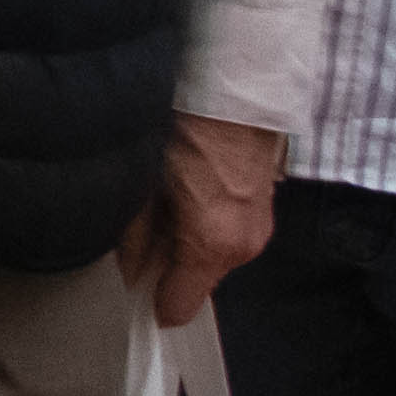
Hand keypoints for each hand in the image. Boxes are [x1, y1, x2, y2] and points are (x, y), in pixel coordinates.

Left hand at [115, 113, 283, 326]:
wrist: (234, 91)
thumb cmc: (185, 129)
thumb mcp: (142, 184)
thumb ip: (134, 236)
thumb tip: (130, 268)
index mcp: (213, 244)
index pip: (181, 304)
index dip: (153, 298)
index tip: (136, 289)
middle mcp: (243, 245)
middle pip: (196, 278)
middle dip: (167, 262)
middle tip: (142, 225)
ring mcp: (259, 229)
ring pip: (212, 255)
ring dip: (187, 240)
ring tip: (167, 198)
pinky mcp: (265, 210)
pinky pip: (229, 234)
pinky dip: (207, 224)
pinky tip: (189, 191)